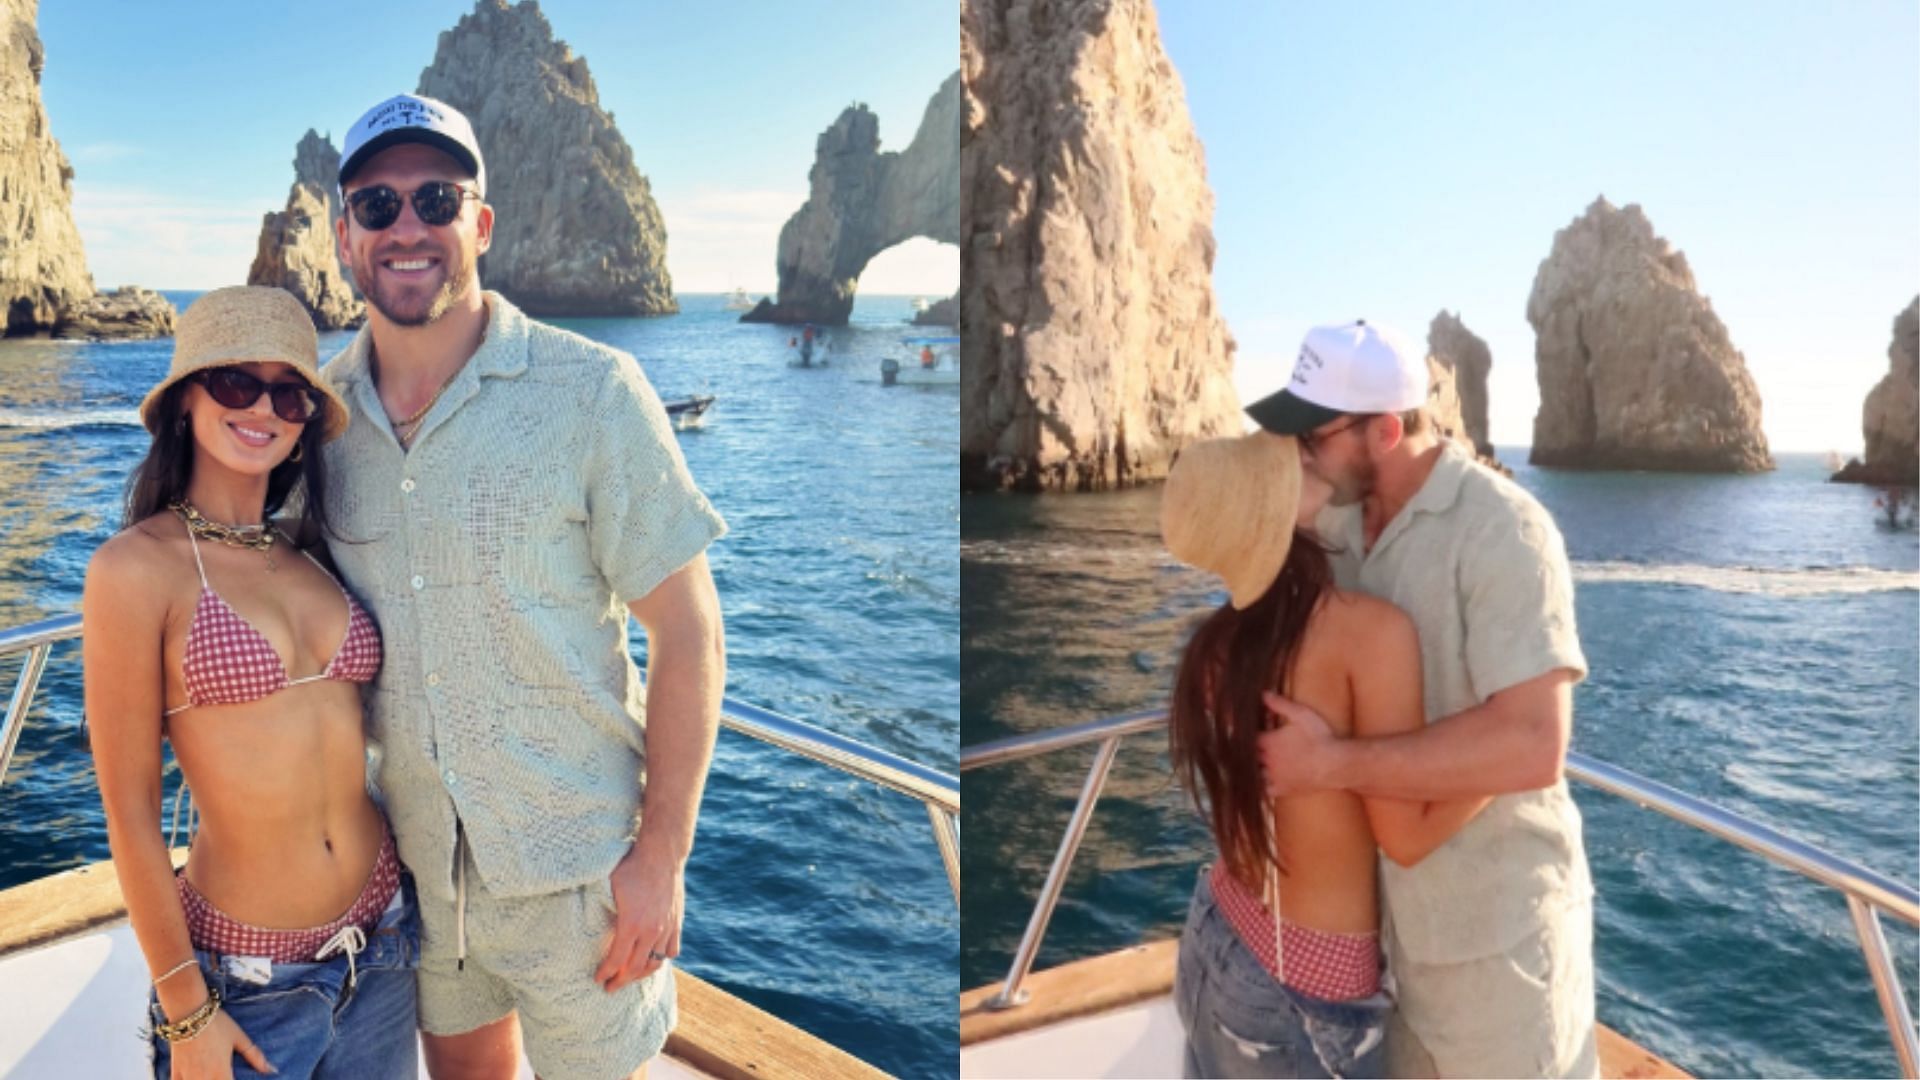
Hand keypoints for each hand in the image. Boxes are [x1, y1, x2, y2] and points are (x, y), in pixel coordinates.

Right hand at [169, 1007, 274, 1077]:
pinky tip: (194, 1079)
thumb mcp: (239, 1038)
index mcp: (221, 1072)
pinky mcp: (175, 1071)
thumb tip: (272, 1070)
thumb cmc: (217, 1023)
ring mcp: (187, 1076)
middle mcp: (204, 1078)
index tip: (235, 1077)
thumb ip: (255, 1056)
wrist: (189, 1012)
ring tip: (213, 1076)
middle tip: (224, 1075)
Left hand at [594, 841, 684, 992]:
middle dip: (620, 981)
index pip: (616, 959)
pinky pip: (671, 950)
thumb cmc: (631, 868)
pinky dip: (661, 958)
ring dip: (641, 974)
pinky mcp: (676, 922)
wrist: (661, 856)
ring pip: (655, 962)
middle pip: (635, 968)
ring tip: (630, 977)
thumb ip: (599, 907)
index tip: (598, 979)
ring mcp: (666, 928)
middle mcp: (650, 930)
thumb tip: (580, 916)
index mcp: (631, 924)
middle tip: (610, 988)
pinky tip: (652, 959)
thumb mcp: (609, 887)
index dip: (606, 972)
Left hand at [1258, 691, 1340, 797]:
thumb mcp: (1301, 714)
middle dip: (1249, 751)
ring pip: (1255, 773)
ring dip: (1254, 768)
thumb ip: (1280, 704)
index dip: (1248, 733)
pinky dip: (1262, 787)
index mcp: (1268, 742)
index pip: (1249, 737)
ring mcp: (1274, 776)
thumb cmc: (1319, 737)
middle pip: (1249, 756)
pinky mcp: (1283, 789)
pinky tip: (1262, 784)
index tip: (1250, 730)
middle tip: (1250, 747)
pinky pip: (1266, 790)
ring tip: (1254, 763)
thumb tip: (1263, 694)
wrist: (1335, 764)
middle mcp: (1267, 760)